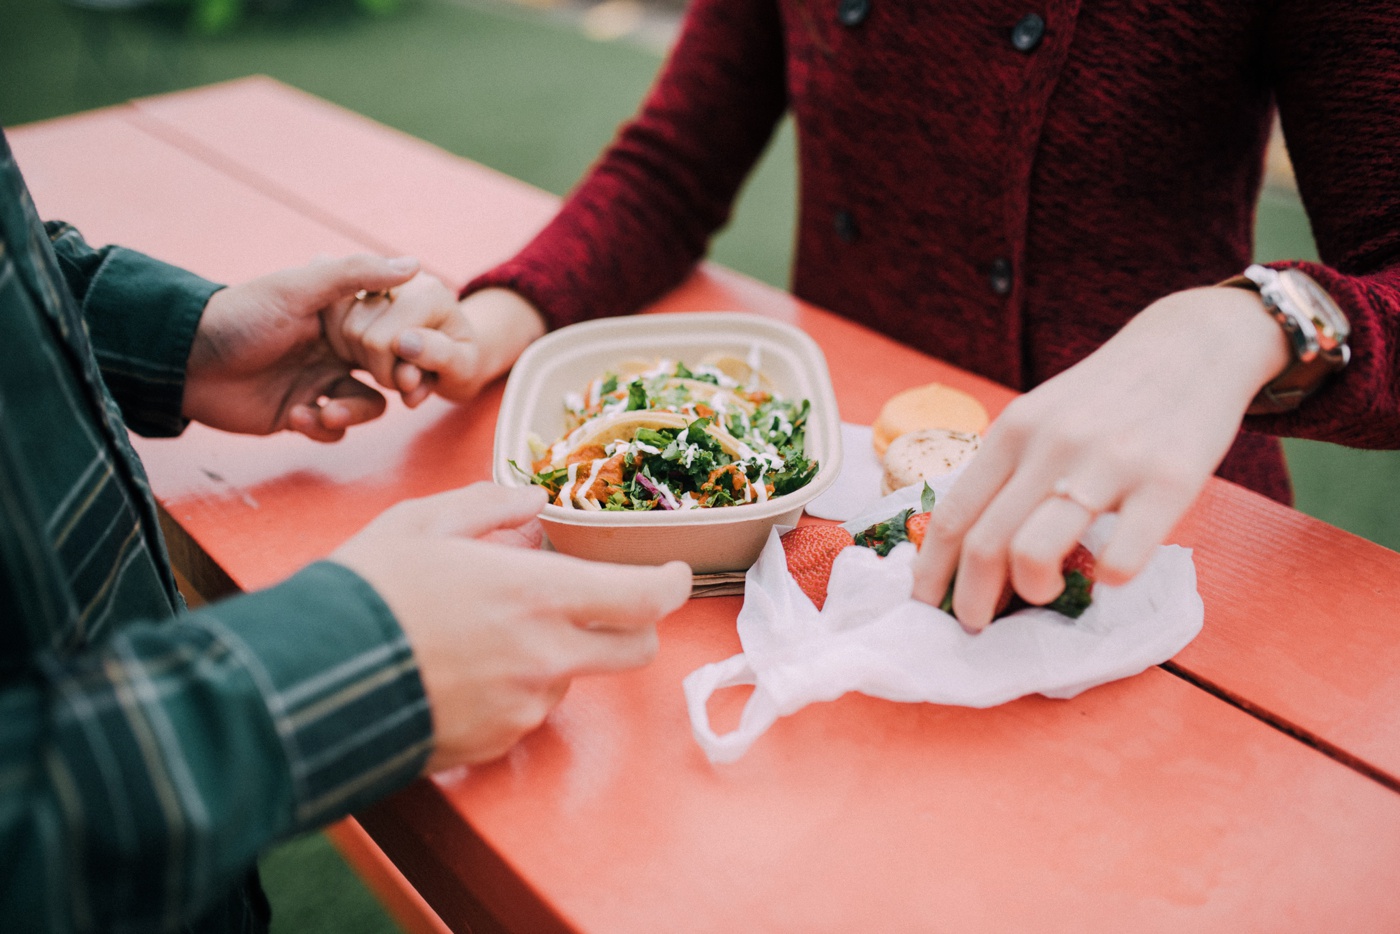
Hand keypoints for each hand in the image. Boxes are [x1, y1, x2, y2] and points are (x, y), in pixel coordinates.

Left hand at [182, 254, 421, 439]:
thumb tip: (415, 263)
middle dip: (392, 386)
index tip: (410, 360)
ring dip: (351, 413)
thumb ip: (355, 273)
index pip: (391, 332)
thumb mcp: (297, 288)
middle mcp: (334, 349)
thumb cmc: (240, 316)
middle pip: (387, 372)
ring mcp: (317, 382)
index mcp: (338, 316)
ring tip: (325, 412)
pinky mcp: (300, 413)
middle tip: (393, 392)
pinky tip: (296, 417)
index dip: (406, 348)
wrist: (184, 361)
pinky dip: (322, 428)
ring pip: (365, 405)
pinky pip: (332, 429)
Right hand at [323, 285, 546, 407]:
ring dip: (355, 356)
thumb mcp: (463, 368)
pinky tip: (365, 356)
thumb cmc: (461, 364)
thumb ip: (441, 356)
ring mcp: (372, 280)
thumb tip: (404, 343)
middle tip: (401, 379)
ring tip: (388, 367)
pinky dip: (341, 344)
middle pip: (354, 330)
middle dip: (373, 366)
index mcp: (427, 293)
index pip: (381, 340)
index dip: (388, 374)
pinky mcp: (352, 289)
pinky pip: (327, 317)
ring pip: (335, 324)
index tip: (410, 384)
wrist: (453, 351)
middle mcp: (397, 278)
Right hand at [330, 483, 691, 769]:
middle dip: (630, 625)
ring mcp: (520, 708)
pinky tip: (460, 672)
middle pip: (634, 651)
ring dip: (554, 657)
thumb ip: (488, 506)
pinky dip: (512, 692)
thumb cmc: (364, 592)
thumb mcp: (420, 523)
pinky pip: (526, 714)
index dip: (670, 584)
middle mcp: (543, 658)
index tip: (671, 573)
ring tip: (484, 635)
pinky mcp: (493, 744)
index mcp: (536, 595)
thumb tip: (530, 499)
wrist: (306, 682)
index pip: (643, 599)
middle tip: (595, 603)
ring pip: (573, 682)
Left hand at [910, 287, 1289, 631]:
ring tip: (1042, 595)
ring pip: (1034, 553)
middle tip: (974, 623)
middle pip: (984, 543)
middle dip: (970, 599)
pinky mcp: (1168, 482)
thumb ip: (1010, 469)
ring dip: (1029, 592)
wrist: (1193, 344)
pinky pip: (1121, 558)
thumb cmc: (1108, 396)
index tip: (924, 604)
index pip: (954, 513)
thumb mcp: (1042, 415)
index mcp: (1014, 430)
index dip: (932, 570)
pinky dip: (1107, 581)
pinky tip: (1109, 575)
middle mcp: (1051, 445)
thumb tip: (969, 547)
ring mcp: (1108, 463)